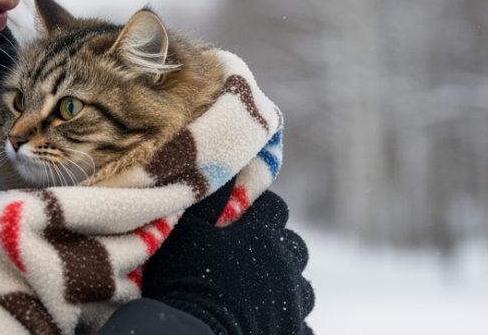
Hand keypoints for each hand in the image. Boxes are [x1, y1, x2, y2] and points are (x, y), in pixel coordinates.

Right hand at [141, 179, 314, 333]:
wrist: (194, 332)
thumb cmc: (185, 280)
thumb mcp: (187, 231)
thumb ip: (207, 200)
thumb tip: (219, 168)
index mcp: (264, 234)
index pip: (274, 207)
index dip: (257, 212)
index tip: (239, 221)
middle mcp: (287, 264)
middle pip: (294, 247)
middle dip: (277, 249)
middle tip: (249, 261)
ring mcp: (294, 301)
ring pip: (302, 287)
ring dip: (286, 286)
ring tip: (260, 296)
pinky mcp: (295, 331)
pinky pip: (302, 324)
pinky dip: (288, 321)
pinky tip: (268, 322)